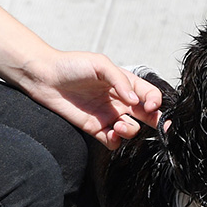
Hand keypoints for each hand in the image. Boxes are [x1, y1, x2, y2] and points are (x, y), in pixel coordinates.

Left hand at [16, 50, 161, 148]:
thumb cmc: (72, 65)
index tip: (150, 106)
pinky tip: (109, 132)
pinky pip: (113, 141)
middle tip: (161, 127)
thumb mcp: (100, 64)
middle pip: (147, 116)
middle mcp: (120, 101)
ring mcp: (108, 116)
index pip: (150, 95)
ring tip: (118, 125)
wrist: (45, 77)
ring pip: (131, 130)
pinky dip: (115, 140)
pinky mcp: (95, 128)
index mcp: (125, 84)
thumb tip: (135, 102)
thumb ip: (120, 81)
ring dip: (130, 130)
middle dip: (158, 122)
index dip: (155, 102)